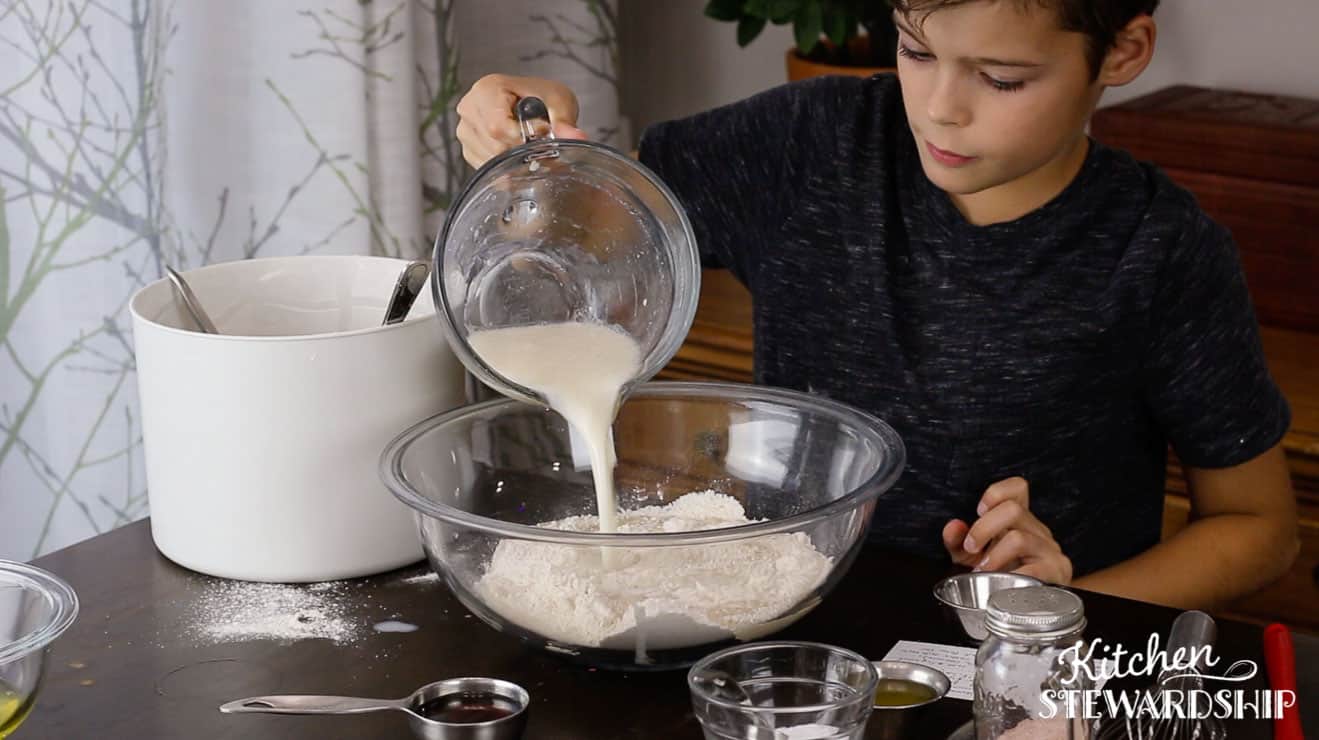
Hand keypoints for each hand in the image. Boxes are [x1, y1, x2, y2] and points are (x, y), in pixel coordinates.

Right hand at [455, 74, 587, 167]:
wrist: (533, 102)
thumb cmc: (542, 97)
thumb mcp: (558, 101)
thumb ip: (565, 121)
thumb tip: (577, 138)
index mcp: (486, 89)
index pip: (497, 126)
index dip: (522, 139)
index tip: (541, 137)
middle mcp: (470, 109)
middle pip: (494, 145)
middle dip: (522, 153)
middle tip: (543, 148)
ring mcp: (466, 130)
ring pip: (490, 160)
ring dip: (515, 162)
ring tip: (531, 149)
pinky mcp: (469, 149)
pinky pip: (487, 168)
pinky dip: (506, 168)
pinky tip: (519, 157)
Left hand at [942, 477, 1072, 584]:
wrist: (1028, 605)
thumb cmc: (1001, 576)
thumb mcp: (972, 557)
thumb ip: (958, 541)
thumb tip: (952, 527)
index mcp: (1019, 521)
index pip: (1017, 488)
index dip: (997, 493)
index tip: (979, 510)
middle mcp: (1037, 530)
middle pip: (1012, 509)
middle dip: (983, 528)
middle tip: (971, 548)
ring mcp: (1049, 549)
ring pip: (1019, 539)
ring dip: (994, 556)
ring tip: (983, 571)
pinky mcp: (1057, 570)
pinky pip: (1033, 568)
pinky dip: (1010, 577)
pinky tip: (1001, 585)